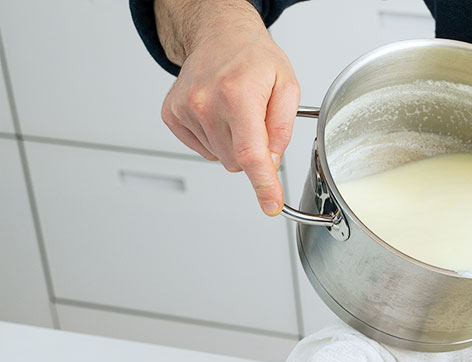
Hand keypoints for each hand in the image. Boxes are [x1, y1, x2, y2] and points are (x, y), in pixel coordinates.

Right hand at [158, 0, 299, 215]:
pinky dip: (216, 138)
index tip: (269, 204)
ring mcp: (185, 110)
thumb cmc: (254, 58)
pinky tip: (219, 114)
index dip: (263, 184)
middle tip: (256, 120)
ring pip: (220, 158)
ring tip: (236, 111)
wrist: (219, 35)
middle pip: (237, 161)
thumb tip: (272, 160)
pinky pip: (203, 149)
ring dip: (234, 143)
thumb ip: (284, 127)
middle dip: (253, 151)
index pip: (250, 153)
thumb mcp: (287, 86)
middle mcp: (206, 103)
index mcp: (238, 95)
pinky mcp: (172, 115)